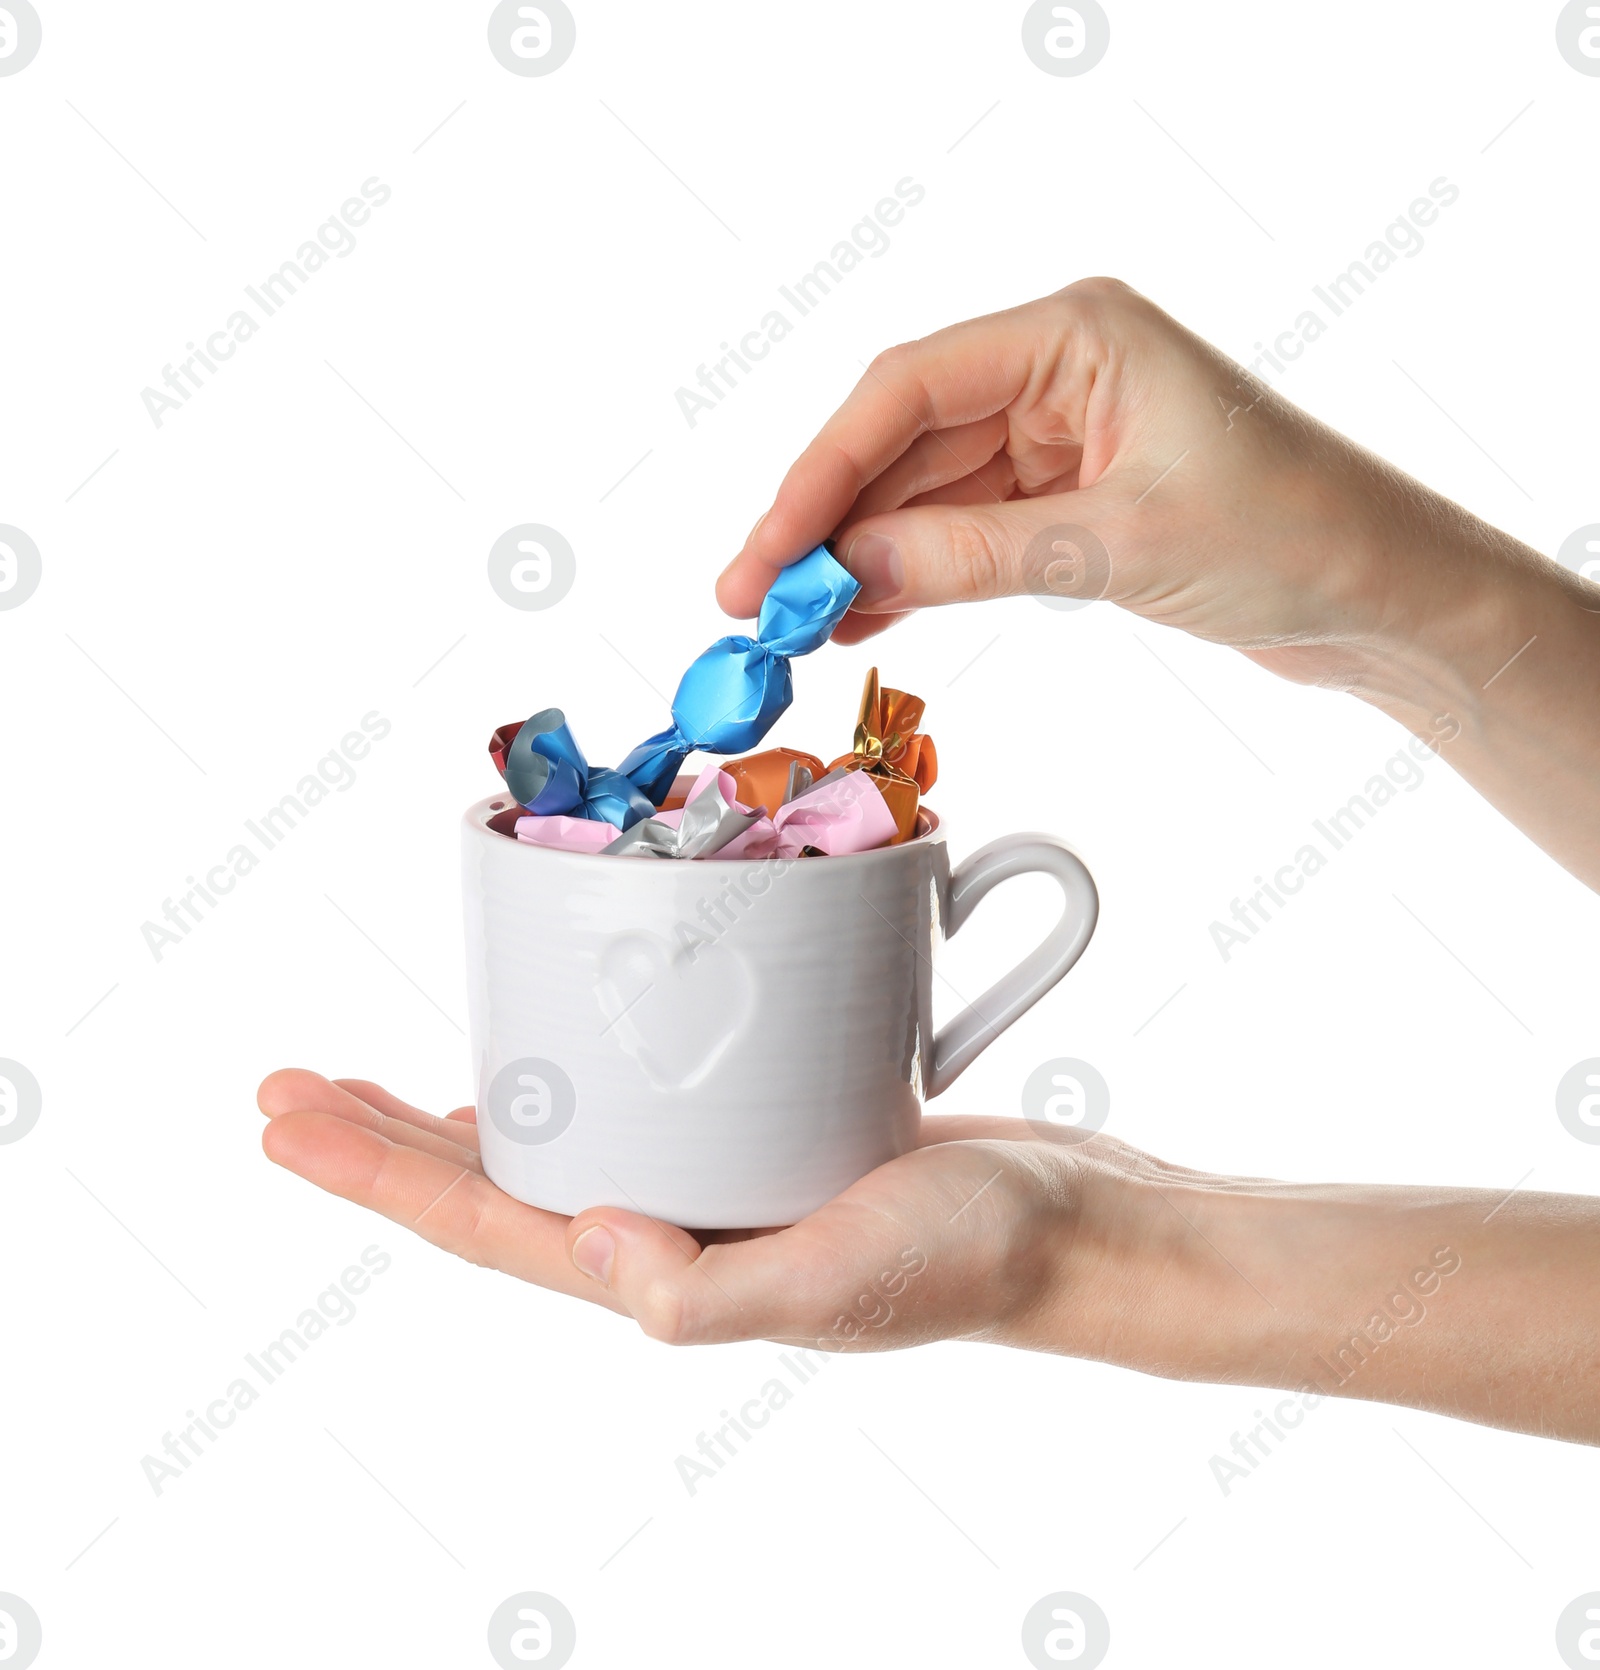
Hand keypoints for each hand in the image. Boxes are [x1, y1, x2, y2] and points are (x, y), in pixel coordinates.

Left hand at [258, 1070, 1599, 1441]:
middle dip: (382, 1136)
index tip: (286, 1111)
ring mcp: (709, 1178)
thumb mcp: (845, 1278)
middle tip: (286, 1083)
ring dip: (458, 1106)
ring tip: (374, 1077)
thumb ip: (712, 1292)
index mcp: (661, 1270)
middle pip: (492, 1178)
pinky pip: (634, 1096)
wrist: (1065, 1225)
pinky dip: (572, 1067)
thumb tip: (587, 1247)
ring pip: (554, 1134)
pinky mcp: (757, 1128)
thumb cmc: (968, 1256)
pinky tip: (543, 1049)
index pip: (486, 1221)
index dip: (377, 1170)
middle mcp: (668, 1227)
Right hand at [717, 279, 1599, 887]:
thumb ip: (975, 555)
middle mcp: (1057, 371)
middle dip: (827, 522)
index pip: (910, 389)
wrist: (1384, 594)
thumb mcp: (1121, 543)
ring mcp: (1058, 437)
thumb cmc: (1298, 533)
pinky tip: (859, 614)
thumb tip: (850, 573)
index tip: (770, 546)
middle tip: (756, 599)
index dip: (824, 471)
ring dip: (860, 556)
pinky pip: (961, 533)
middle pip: (902, 440)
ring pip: (923, 492)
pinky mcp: (1066, 500)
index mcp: (1076, 333)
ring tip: (790, 621)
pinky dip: (912, 575)